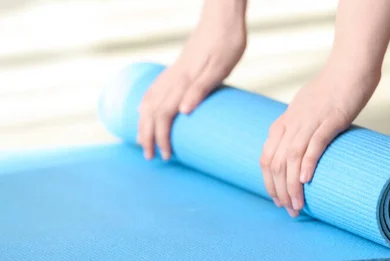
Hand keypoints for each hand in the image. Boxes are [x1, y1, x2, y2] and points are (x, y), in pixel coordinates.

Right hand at [138, 1, 246, 160]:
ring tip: (143, 139)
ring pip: (149, 101)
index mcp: (183, 81)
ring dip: (144, 123)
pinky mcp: (177, 67)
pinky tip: (145, 109)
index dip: (161, 138)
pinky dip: (146, 104)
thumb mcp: (220, 68)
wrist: (223, 18)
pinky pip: (154, 89)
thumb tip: (183, 112)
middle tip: (150, 157)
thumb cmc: (226, 42)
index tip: (166, 156)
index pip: (163, 116)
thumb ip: (201, 88)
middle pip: (151, 112)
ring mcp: (173, 72)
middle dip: (147, 136)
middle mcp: (174, 78)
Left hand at [260, 59, 380, 216]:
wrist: (350, 67)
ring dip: (292, 186)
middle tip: (291, 210)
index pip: (266, 158)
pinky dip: (308, 162)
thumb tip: (300, 153)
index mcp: (283, 122)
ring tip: (298, 205)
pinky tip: (307, 180)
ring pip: (291, 158)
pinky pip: (314, 143)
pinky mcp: (330, 119)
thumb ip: (299, 129)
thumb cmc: (332, 90)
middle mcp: (291, 123)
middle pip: (275, 163)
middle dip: (280, 191)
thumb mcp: (306, 111)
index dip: (270, 184)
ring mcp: (310, 121)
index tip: (279, 200)